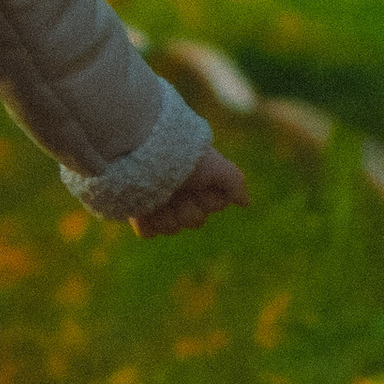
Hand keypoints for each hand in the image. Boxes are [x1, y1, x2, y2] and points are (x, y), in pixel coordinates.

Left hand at [133, 149, 250, 237]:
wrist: (145, 150)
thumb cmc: (185, 157)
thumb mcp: (217, 166)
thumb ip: (234, 182)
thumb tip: (246, 202)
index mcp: (198, 183)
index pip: (213, 206)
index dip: (208, 199)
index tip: (199, 182)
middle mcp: (179, 194)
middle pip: (193, 221)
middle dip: (186, 209)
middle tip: (176, 190)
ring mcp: (157, 204)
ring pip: (171, 228)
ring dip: (166, 215)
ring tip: (157, 196)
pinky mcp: (136, 211)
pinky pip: (148, 232)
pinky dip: (147, 223)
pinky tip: (144, 208)